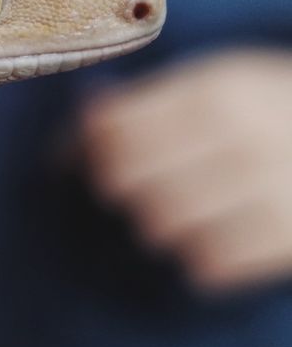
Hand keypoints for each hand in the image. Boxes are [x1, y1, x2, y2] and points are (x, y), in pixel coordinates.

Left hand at [82, 50, 291, 289]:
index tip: (80, 159)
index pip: (115, 127)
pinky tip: (211, 238)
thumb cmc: (275, 110)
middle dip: (116, 187)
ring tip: (176, 213)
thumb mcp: (222, 83)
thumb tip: (75, 132)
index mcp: (216, 91)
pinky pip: (208, 263)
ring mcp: (270, 189)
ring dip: (155, 224)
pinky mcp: (289, 237)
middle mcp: (240, 136)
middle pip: (127, 178)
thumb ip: (149, 102)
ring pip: (160, 224)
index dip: (84, 147)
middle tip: (131, 190)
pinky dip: (198, 257)